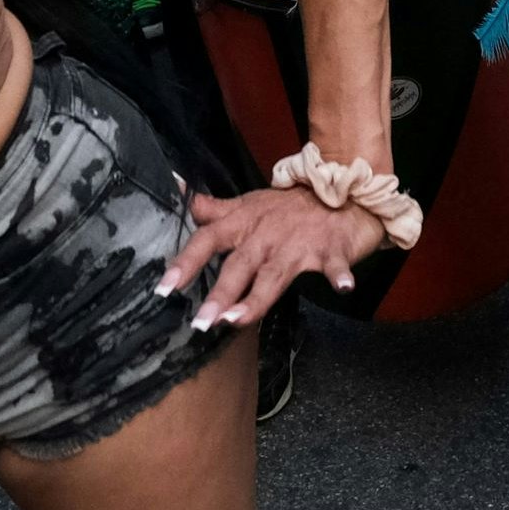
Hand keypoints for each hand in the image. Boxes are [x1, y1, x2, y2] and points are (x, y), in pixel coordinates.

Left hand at [163, 185, 387, 330]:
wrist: (340, 187)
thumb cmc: (289, 205)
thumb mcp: (248, 203)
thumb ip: (213, 208)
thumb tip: (179, 192)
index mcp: (244, 223)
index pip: (208, 240)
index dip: (186, 263)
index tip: (166, 288)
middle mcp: (266, 234)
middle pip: (239, 265)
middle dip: (220, 293)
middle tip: (202, 322)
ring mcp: (298, 243)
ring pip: (274, 274)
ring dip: (257, 298)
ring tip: (238, 320)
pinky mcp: (331, 250)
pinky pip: (335, 264)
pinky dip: (339, 275)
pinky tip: (343, 288)